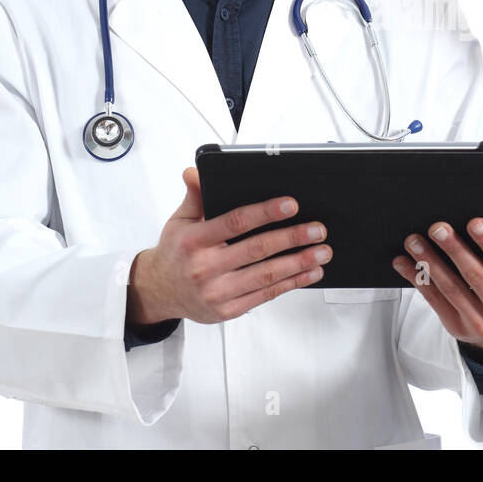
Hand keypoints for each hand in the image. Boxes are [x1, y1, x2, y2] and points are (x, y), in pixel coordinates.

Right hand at [127, 167, 332, 325]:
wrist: (160, 291)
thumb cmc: (176, 252)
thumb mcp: (180, 221)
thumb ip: (194, 196)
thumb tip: (195, 171)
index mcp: (194, 241)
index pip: (235, 222)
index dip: (265, 212)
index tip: (291, 205)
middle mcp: (206, 268)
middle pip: (257, 250)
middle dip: (292, 238)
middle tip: (317, 229)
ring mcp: (218, 292)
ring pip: (266, 275)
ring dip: (299, 263)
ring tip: (322, 251)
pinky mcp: (228, 310)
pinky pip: (265, 295)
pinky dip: (291, 283)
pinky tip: (310, 273)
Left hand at [391, 218, 482, 353]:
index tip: (473, 221)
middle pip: (475, 276)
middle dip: (454, 249)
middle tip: (437, 227)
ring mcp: (480, 323)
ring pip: (451, 288)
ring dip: (430, 263)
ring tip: (414, 242)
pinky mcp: (457, 327)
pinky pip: (435, 301)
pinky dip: (418, 280)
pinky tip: (403, 263)